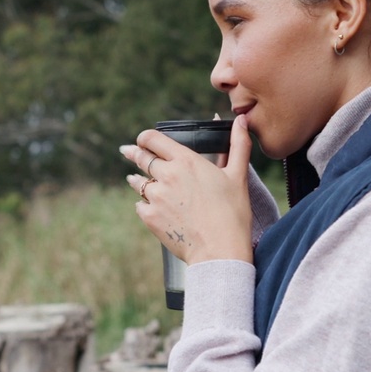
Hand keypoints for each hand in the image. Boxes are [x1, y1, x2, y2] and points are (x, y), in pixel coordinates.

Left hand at [120, 115, 253, 264]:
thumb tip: (242, 120)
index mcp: (185, 160)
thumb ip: (238, 145)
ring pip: (138, 183)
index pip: (153, 139)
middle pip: (141, 158)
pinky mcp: (149, 217)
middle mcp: (166, 175)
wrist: (219, 252)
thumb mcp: (238, 176)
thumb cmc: (233, 214)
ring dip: (137, 180)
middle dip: (135, 154)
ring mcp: (155, 197)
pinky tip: (151, 207)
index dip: (145, 137)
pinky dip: (145, 205)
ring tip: (134, 179)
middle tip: (128, 151)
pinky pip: (140, 205)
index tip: (144, 139)